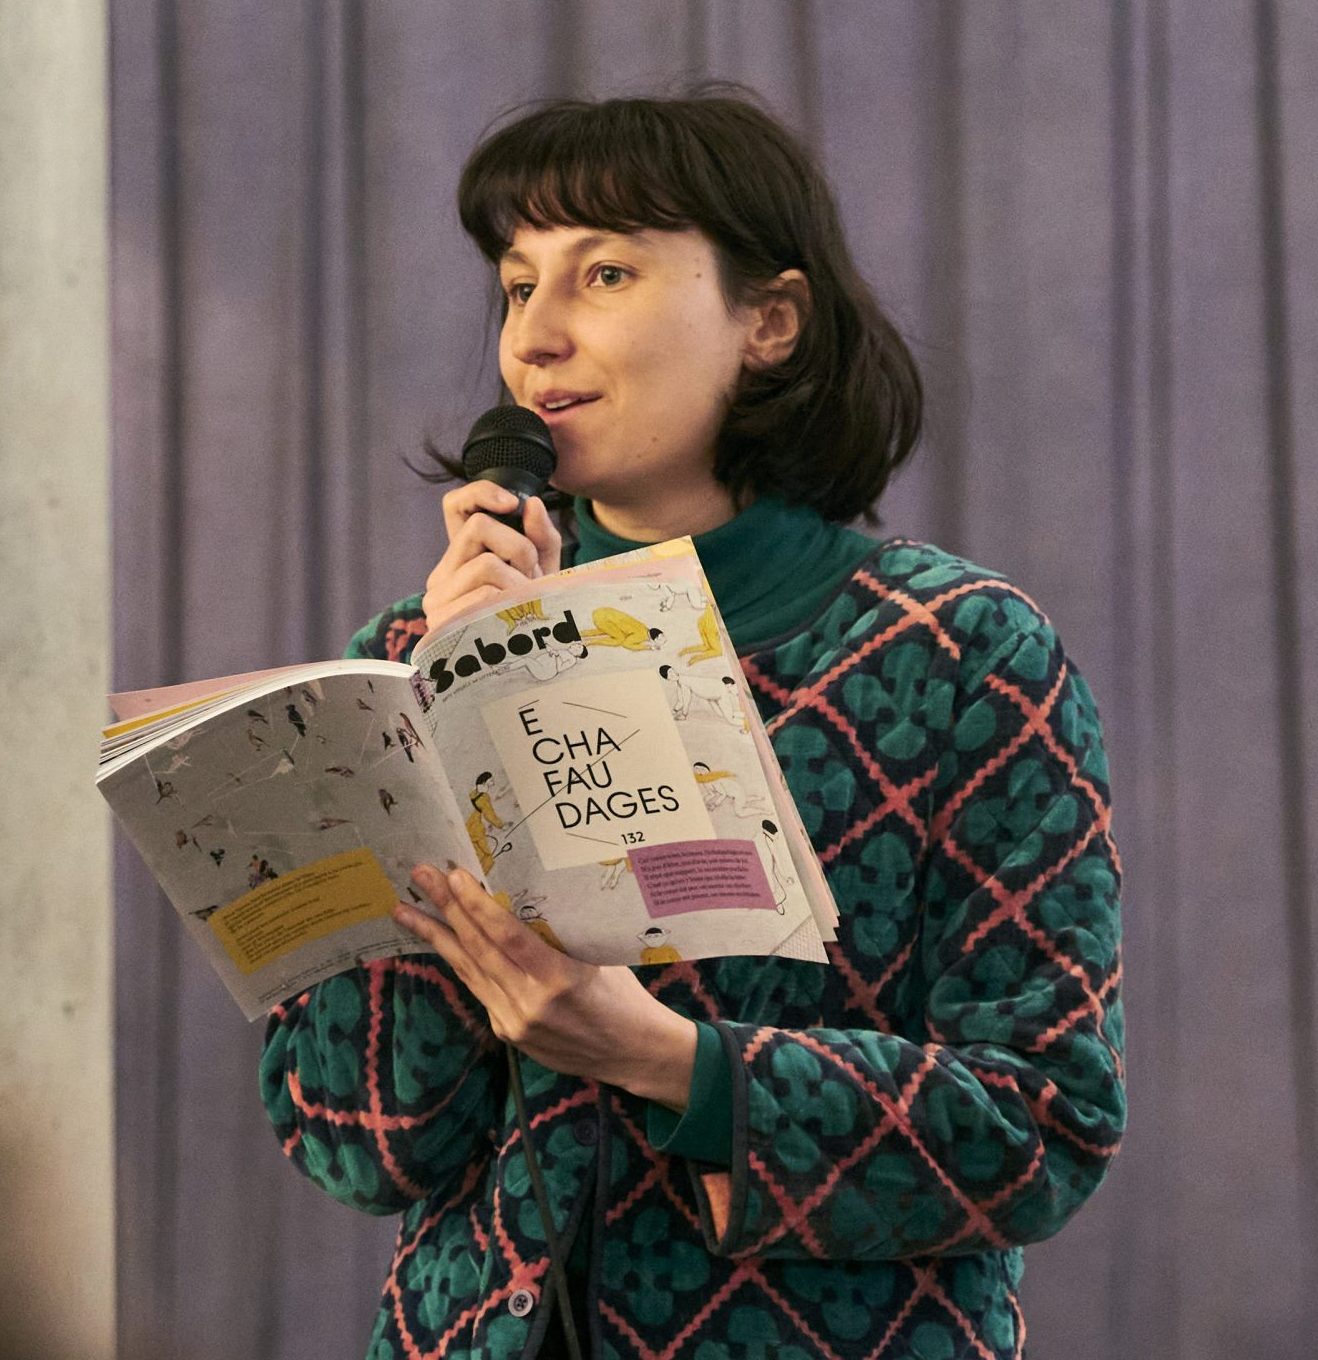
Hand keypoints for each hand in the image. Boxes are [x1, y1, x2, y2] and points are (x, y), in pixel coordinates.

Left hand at [394, 865, 697, 1110]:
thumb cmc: (624, 995)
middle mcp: (530, 1002)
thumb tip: (525, 894)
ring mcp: (514, 1020)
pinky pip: (478, 988)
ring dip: (436, 936)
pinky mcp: (508, 1032)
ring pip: (468, 970)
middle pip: (478, 948)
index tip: (453, 876)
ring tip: (406, 910)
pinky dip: (459, 961)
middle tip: (419, 877)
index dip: (476, 905)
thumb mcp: (599, 956)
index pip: (507, 935)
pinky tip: (440, 940)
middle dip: (445, 909)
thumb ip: (559, 935)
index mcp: (559, 978)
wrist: (632, 1053)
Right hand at [422, 482, 561, 633]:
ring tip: (527, 605)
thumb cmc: (532, 620)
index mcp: (461, 558)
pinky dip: (510, 602)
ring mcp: (438, 600)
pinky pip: (483, 594)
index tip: (511, 503)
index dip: (481, 493)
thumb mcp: (542, 575)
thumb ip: (540, 538)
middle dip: (518, 547)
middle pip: (479, 527)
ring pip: (485, 562)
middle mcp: (442, 574)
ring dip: (519, 581)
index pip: (456, 505)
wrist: (523, 672)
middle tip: (532, 576)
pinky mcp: (443, 624)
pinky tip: (517, 620)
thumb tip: (531, 503)